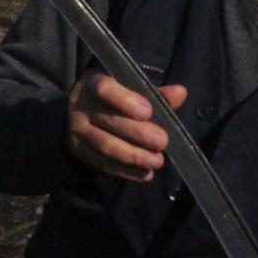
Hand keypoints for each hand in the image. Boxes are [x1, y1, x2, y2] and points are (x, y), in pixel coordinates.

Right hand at [65, 72, 187, 181]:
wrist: (80, 114)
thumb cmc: (114, 97)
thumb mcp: (130, 88)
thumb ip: (155, 93)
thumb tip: (180, 93)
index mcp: (92, 84)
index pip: (105, 89)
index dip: (125, 100)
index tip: (147, 112)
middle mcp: (81, 107)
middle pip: (109, 121)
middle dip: (138, 133)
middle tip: (162, 141)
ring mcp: (77, 132)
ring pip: (106, 146)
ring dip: (133, 156)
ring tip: (157, 161)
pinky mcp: (80, 152)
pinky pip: (104, 164)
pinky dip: (126, 171)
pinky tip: (145, 174)